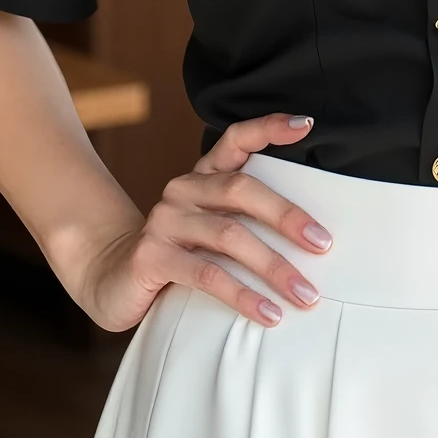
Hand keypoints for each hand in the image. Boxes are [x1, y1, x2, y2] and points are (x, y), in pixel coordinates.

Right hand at [75, 113, 331, 331]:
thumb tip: (317, 239)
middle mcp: (183, 189)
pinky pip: (207, 275)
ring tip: (306, 294)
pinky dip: (243, 295)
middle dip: (287, 216)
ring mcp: (164, 221)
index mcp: (203, 175)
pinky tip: (268, 314)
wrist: (113, 280)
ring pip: (229, 236)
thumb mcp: (213, 229)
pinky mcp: (151, 256)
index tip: (305, 124)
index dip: (268, 127)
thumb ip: (248, 220)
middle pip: (242, 190)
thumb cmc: (181, 255)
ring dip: (274, 267)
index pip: (236, 139)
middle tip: (324, 245)